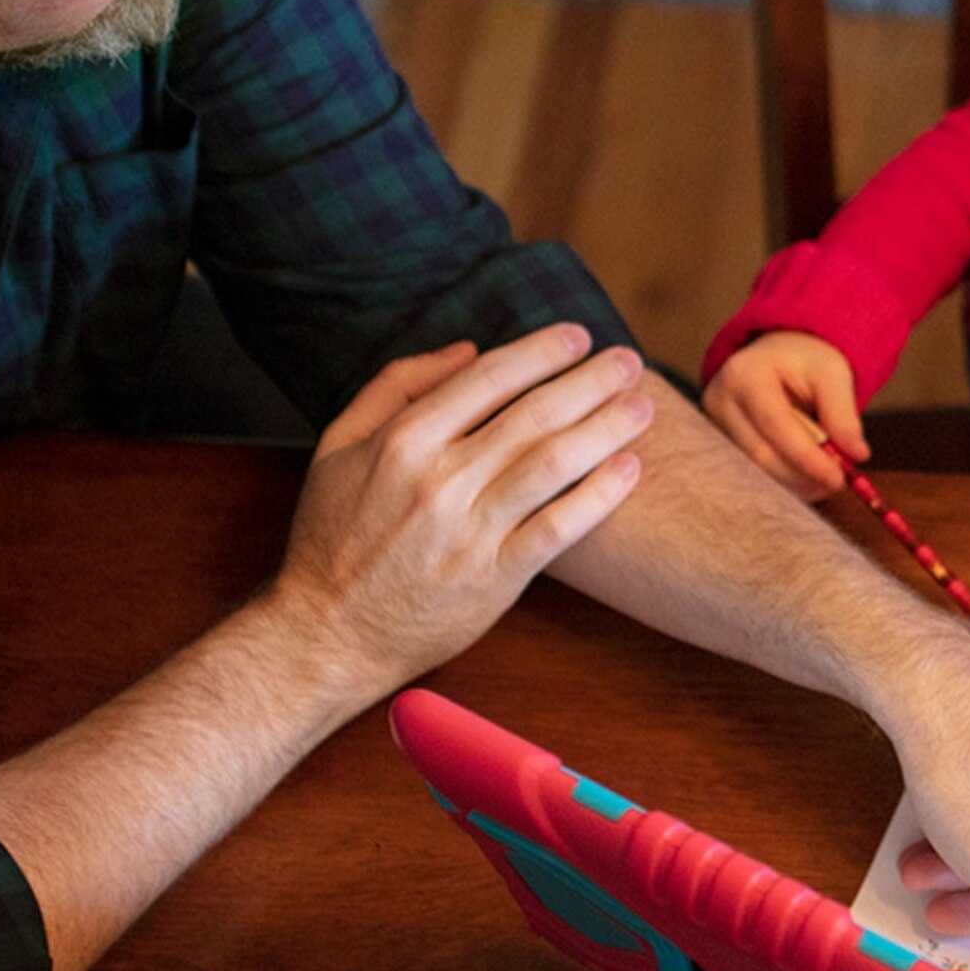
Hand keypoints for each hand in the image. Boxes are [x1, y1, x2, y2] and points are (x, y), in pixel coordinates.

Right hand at [267, 325, 651, 699]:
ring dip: (605, 428)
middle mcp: (439, 480)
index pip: (488, 379)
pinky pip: (558, 528)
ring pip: (553, 464)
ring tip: (642, 405)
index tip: (577, 337)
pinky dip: (598, 497)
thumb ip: (396, 387)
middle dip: (588, 381)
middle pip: (532, 415)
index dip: (539, 352)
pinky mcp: (495, 578)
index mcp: (403, 441)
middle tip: (628, 361)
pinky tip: (629, 470)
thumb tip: (466, 350)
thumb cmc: (332, 536)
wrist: (327, 633)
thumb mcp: (338, 445)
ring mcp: (470, 530)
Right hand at [704, 330, 863, 498]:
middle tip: (837, 483)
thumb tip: (857, 454)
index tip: (837, 478)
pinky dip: (785, 482)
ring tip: (826, 479)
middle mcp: (719, 400)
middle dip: (802, 475)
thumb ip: (843, 413)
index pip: (774, 423)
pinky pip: (754, 474)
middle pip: (760, 453)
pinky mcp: (720, 445)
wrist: (777, 359)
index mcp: (745, 373)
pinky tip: (806, 477)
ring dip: (795, 483)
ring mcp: (715, 426)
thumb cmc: (805, 362)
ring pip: (756, 471)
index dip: (806, 456)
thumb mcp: (831, 373)